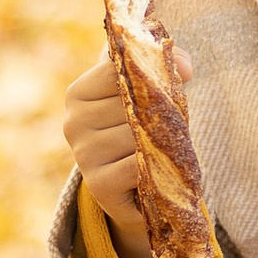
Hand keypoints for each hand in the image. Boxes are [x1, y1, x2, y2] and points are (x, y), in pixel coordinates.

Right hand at [62, 37, 193, 257]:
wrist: (137, 191)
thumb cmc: (143, 131)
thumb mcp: (147, 93)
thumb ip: (162, 66)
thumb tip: (184, 66)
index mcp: (78, 94)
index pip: (117, 69)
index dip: (152, 71)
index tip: (180, 76)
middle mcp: (73, 122)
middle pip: (131, 103)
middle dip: (158, 113)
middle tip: (165, 127)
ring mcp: (83, 154)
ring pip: (137, 135)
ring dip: (159, 141)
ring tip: (160, 150)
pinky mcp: (98, 184)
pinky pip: (138, 165)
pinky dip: (154, 166)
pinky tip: (154, 170)